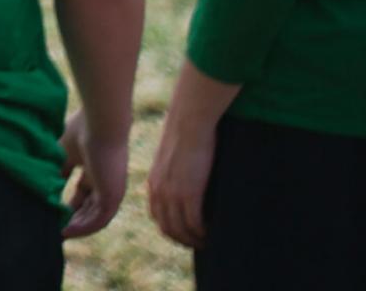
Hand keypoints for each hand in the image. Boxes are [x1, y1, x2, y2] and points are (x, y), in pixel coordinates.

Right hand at [58, 107, 126, 238]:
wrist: (101, 123)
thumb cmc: (82, 129)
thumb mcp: (63, 151)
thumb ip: (57, 167)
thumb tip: (41, 181)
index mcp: (96, 169)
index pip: (83, 192)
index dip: (69, 203)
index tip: (52, 209)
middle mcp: (106, 182)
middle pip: (89, 206)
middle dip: (73, 217)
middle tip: (55, 226)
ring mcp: (111, 190)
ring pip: (94, 216)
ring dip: (77, 226)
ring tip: (59, 233)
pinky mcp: (113, 196)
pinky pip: (99, 219)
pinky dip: (83, 227)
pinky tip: (67, 230)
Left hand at [148, 104, 217, 249]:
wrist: (189, 122)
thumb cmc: (184, 135)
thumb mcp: (172, 158)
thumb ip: (173, 174)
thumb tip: (185, 182)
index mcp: (154, 183)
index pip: (157, 215)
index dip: (170, 229)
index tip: (184, 235)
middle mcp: (159, 191)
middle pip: (167, 227)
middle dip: (182, 240)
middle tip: (199, 244)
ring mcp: (173, 193)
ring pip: (181, 229)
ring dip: (194, 240)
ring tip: (207, 242)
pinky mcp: (189, 192)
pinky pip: (194, 222)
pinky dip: (202, 232)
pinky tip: (211, 234)